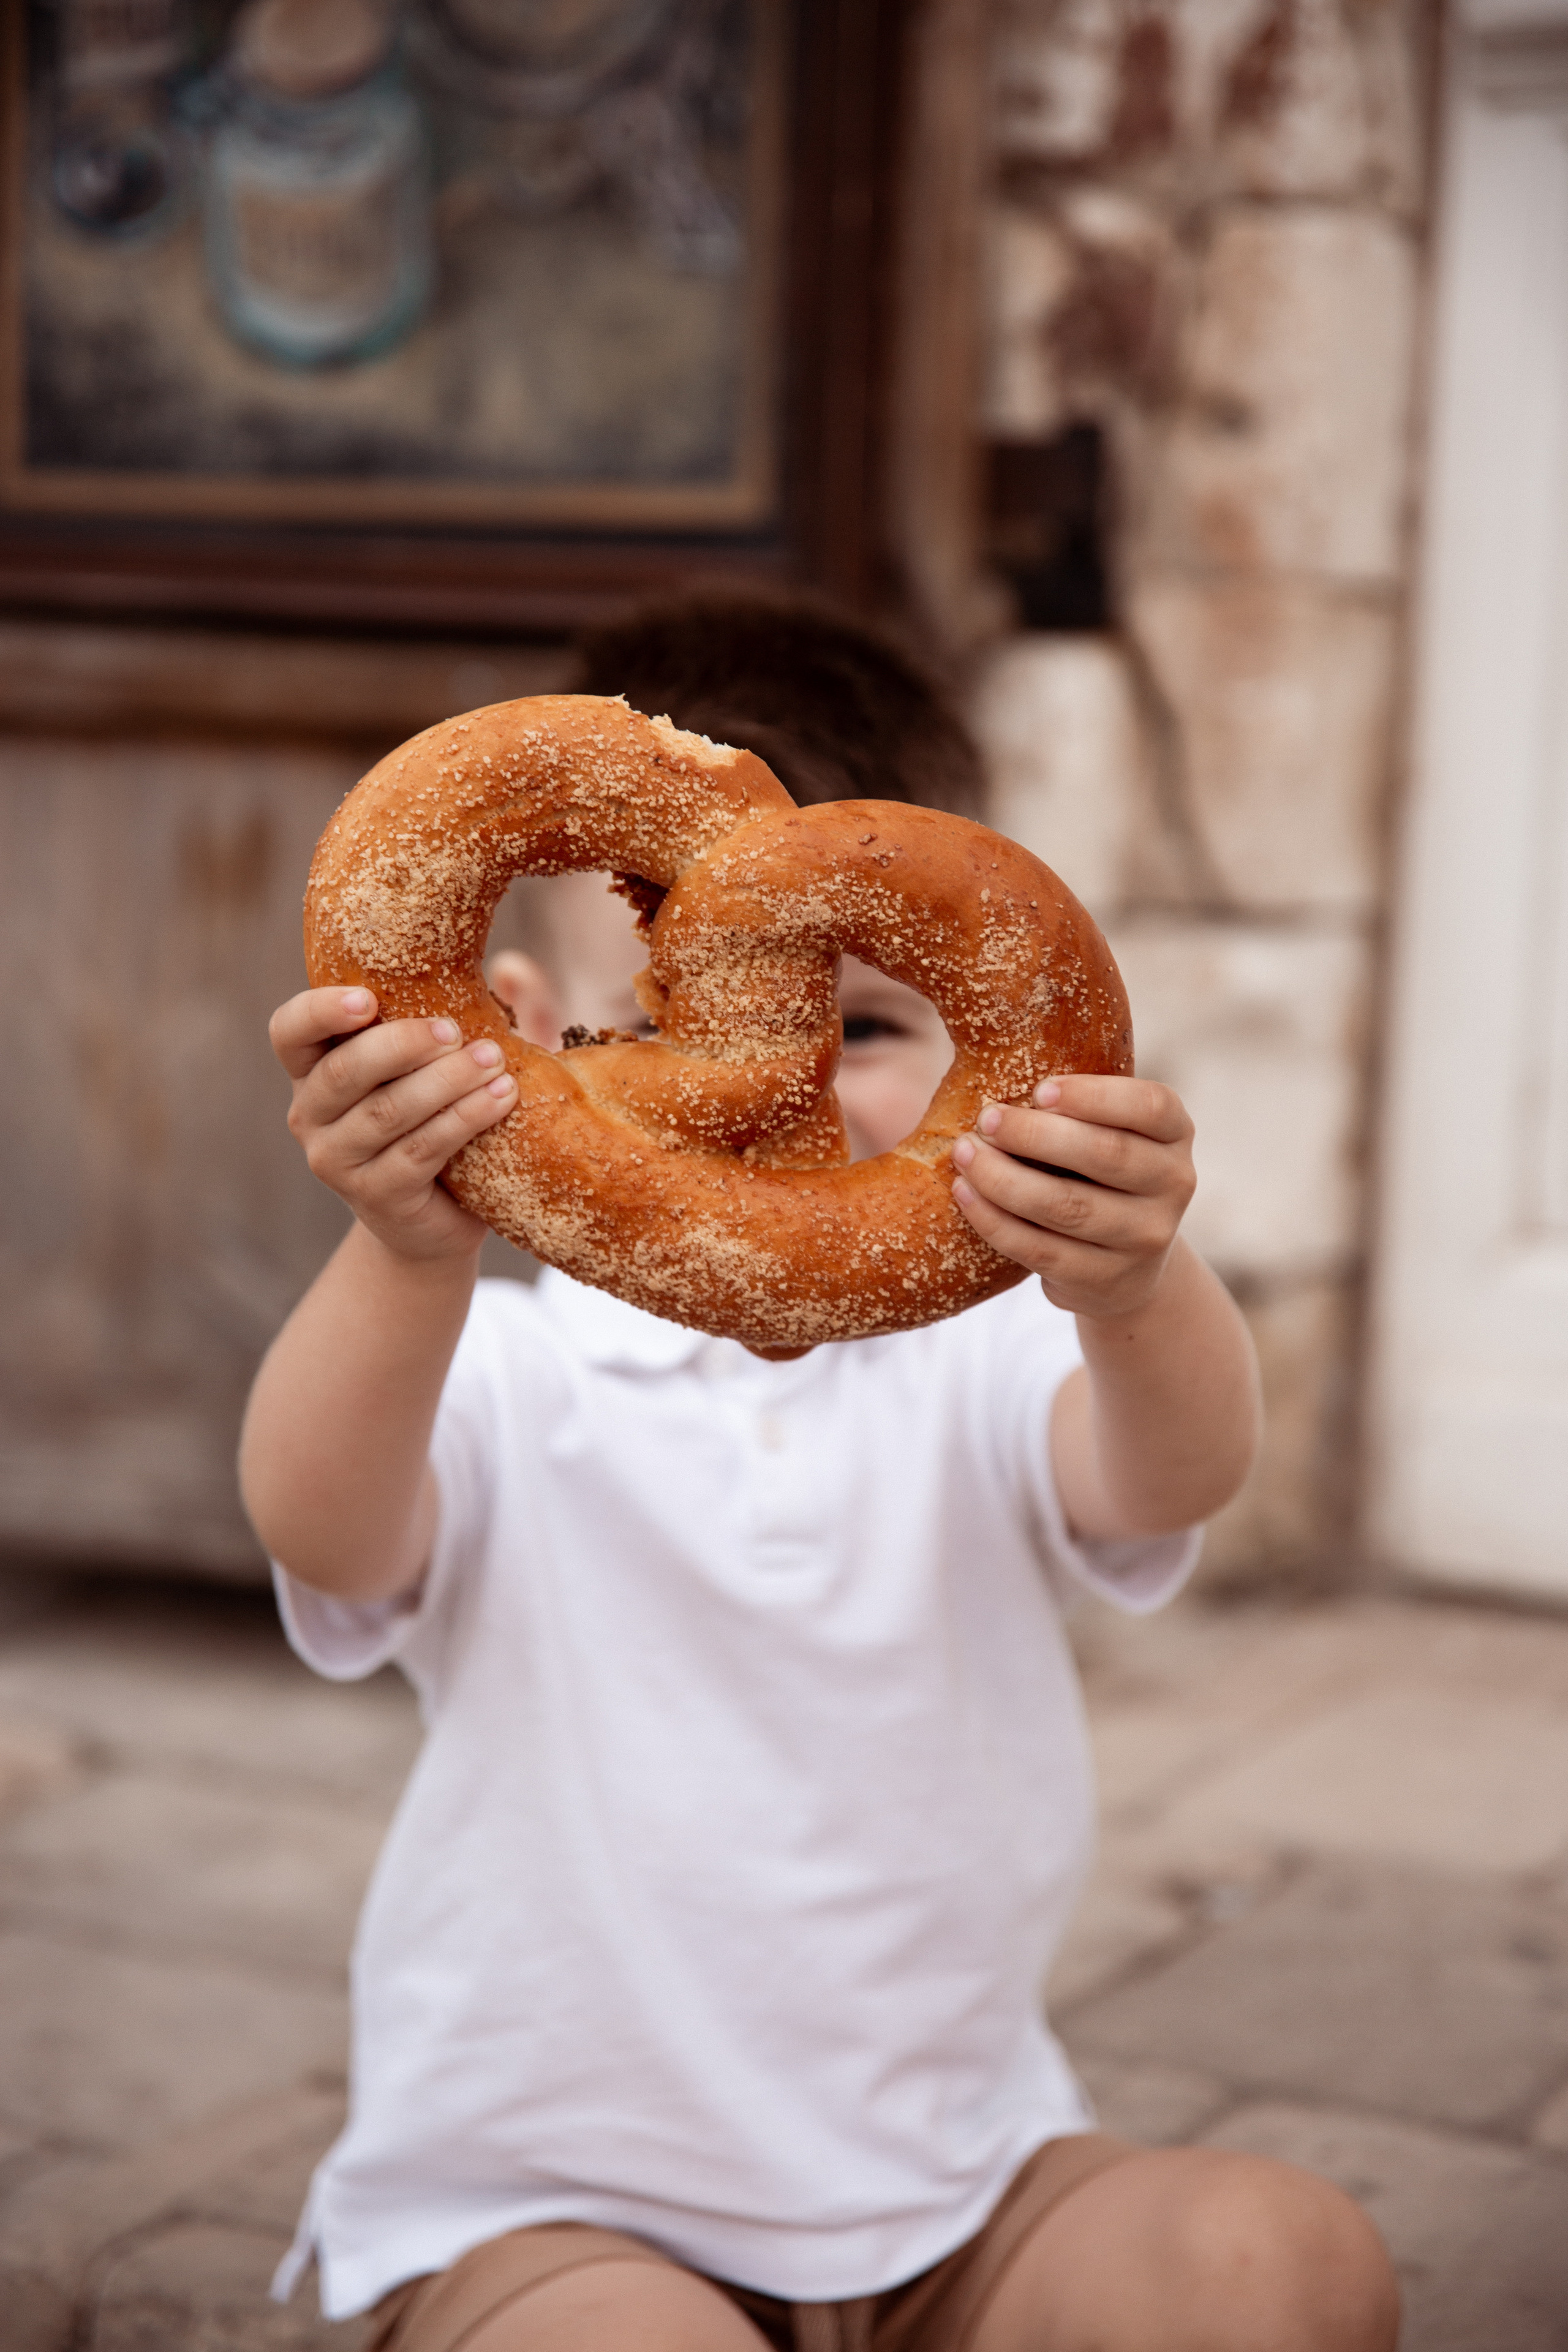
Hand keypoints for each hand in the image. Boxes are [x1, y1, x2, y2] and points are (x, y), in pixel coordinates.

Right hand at [269, 987, 517, 1261]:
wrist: (434, 1220)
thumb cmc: (436, 1121)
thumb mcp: (441, 1064)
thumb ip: (473, 1013)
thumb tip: (518, 968)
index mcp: (312, 1071)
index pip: (289, 1031)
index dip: (319, 1010)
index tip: (368, 998)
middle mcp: (310, 1116)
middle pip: (343, 1070)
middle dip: (403, 1044)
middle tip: (456, 1030)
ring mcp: (337, 1161)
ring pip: (387, 1111)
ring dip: (445, 1081)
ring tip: (494, 1061)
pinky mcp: (376, 1196)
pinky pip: (420, 1149)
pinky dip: (464, 1118)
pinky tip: (501, 1098)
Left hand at [950, 1075, 1195, 1321]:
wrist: (1126, 1267)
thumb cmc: (1100, 1173)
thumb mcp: (1112, 1132)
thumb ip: (1079, 1104)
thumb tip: (1000, 1050)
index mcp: (1176, 1135)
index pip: (1151, 1107)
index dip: (1095, 1096)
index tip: (1040, 1088)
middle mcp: (1174, 1185)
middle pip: (1106, 1155)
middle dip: (1036, 1134)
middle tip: (987, 1118)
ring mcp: (1145, 1239)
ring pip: (1068, 1206)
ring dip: (1005, 1178)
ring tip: (965, 1153)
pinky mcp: (1106, 1280)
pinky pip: (1041, 1250)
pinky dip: (996, 1220)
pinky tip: (966, 1194)